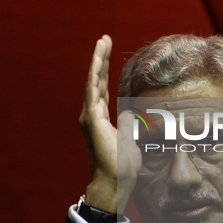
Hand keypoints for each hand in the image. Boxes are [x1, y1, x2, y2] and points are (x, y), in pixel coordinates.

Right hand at [79, 35, 140, 212]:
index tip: (108, 53)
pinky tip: (98, 60)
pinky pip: (93, 92)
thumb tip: (132, 113)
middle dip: (100, 60)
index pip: (103, 89)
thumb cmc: (123, 166)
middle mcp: (91, 116)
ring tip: (102, 42)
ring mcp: (90, 118)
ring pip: (93, 82)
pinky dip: (95, 75)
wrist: (116, 182)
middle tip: (104, 40)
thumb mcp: (130, 138)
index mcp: (100, 120)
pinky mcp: (92, 120)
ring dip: (97, 61)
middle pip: (96, 81)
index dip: (105, 71)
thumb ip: (129, 123)